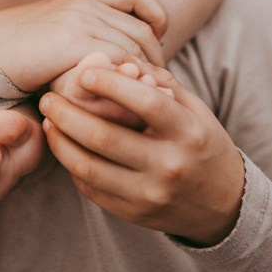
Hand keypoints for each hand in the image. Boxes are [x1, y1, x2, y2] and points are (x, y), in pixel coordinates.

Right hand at [0, 0, 166, 93]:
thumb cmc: (15, 52)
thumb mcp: (54, 33)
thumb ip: (82, 34)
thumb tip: (115, 59)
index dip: (155, 18)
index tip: (156, 44)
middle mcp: (86, 3)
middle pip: (141, 29)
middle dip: (155, 59)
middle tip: (156, 86)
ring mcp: (80, 20)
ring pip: (134, 48)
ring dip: (145, 77)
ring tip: (146, 100)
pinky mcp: (73, 41)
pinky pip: (117, 61)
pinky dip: (128, 82)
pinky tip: (127, 102)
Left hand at [39, 61, 244, 245]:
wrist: (222, 204)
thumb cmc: (202, 142)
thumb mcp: (193, 106)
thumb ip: (157, 80)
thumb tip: (117, 57)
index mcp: (188, 131)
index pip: (145, 103)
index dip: (110, 85)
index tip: (84, 71)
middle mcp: (169, 165)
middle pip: (106, 137)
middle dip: (68, 114)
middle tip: (49, 97)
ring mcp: (150, 194)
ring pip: (90, 168)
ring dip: (61, 142)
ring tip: (48, 121)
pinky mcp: (134, 215)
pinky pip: (92, 189)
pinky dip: (73, 165)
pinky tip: (66, 146)